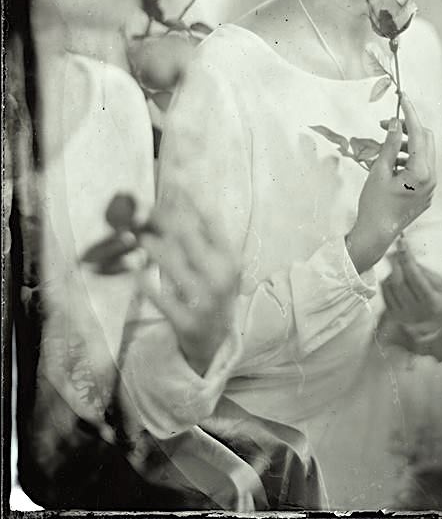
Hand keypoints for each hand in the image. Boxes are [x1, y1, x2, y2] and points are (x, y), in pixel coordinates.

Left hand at [138, 203, 238, 375]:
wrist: (214, 341)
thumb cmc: (212, 291)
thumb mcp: (216, 264)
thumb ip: (202, 235)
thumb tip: (178, 198)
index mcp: (229, 258)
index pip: (211, 220)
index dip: (191, 198)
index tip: (174, 180)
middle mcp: (220, 276)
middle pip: (188, 237)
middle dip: (164, 218)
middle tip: (144, 209)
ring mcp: (204, 300)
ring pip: (173, 264)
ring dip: (152, 246)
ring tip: (138, 236)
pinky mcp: (185, 321)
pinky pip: (161, 298)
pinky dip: (145, 283)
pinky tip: (132, 271)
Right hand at [346, 94, 435, 273]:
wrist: (376, 234)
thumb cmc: (374, 203)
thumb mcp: (379, 170)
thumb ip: (391, 144)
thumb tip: (397, 122)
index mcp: (421, 172)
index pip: (419, 134)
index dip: (410, 114)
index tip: (403, 98)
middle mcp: (432, 179)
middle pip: (426, 141)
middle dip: (409, 129)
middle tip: (387, 125)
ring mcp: (431, 188)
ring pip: (424, 154)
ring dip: (408, 144)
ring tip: (386, 146)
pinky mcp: (426, 193)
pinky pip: (422, 168)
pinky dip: (409, 159)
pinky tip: (392, 161)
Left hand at [381, 240, 441, 335]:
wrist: (438, 324)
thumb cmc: (441, 298)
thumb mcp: (440, 284)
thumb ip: (422, 270)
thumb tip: (403, 254)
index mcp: (432, 303)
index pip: (415, 277)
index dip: (407, 258)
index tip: (401, 242)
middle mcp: (416, 312)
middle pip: (398, 282)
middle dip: (396, 262)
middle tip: (397, 250)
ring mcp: (403, 316)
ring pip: (389, 287)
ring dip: (392, 272)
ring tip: (401, 268)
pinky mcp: (393, 317)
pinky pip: (384, 293)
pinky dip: (387, 282)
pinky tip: (396, 278)